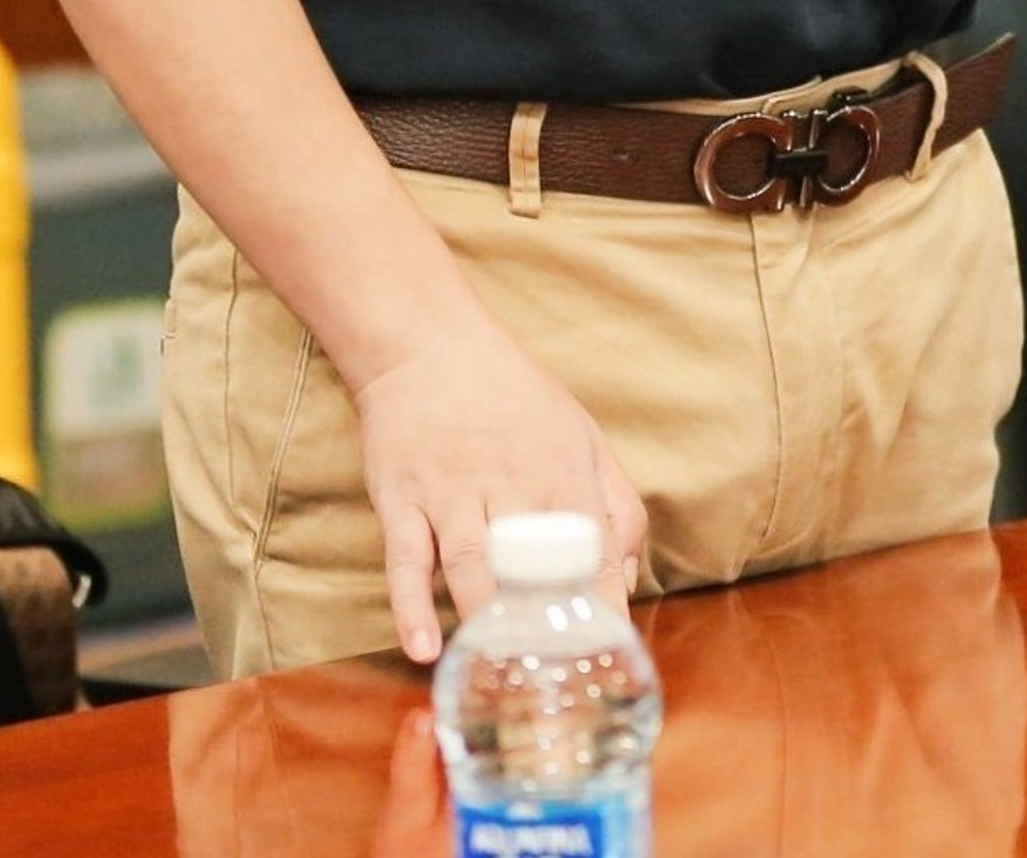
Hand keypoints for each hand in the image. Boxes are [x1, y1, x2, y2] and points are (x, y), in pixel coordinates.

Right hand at [347, 317, 646, 663]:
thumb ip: (614, 504)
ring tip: (495, 672)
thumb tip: (624, 577)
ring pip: (474, 566)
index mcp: (563, 472)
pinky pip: (406, 559)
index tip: (608, 656)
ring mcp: (452, 493)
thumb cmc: (514, 397)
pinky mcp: (402, 498)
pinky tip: (422, 647)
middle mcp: (512, 484)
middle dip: (545, 624)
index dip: (602, 606)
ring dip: (486, 621)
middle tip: (550, 680)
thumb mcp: (583, 436)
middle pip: (535, 565)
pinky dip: (411, 606)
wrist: (429, 345)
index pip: (594, 549)